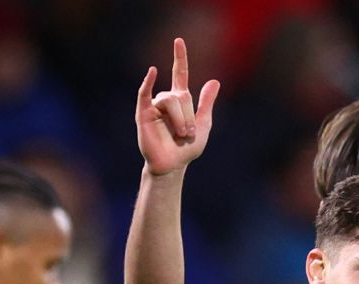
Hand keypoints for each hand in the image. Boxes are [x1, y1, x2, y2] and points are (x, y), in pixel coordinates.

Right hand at [136, 36, 219, 175]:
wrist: (172, 166)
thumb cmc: (186, 150)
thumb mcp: (203, 126)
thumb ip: (207, 104)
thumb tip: (214, 81)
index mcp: (180, 101)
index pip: (179, 73)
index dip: (180, 58)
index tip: (178, 41)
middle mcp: (166, 100)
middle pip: (181, 95)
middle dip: (188, 115)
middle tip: (189, 133)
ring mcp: (154, 106)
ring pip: (170, 100)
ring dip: (180, 118)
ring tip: (182, 134)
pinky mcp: (143, 114)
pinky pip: (145, 94)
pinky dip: (147, 82)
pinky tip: (152, 71)